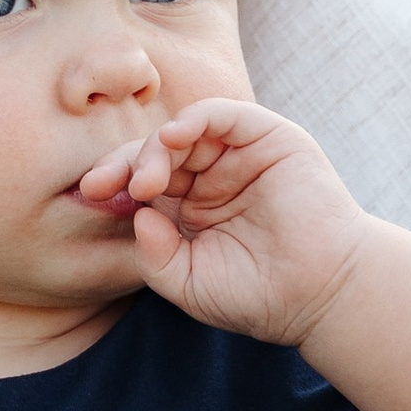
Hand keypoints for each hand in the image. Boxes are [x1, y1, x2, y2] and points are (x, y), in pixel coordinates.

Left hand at [80, 99, 366, 347]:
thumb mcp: (188, 284)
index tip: (90, 194)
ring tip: (145, 181)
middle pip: (155, 152)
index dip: (113, 181)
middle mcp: (211, 175)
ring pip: (184, 132)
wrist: (320, 296)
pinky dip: (194, 119)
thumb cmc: (257, 296)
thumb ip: (154, 255)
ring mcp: (239, 155)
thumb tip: (137, 215)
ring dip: (155, 148)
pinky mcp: (269, 138)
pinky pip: (223, 114)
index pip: (141, 180)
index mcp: (188, 207)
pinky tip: (174, 138)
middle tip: (107, 185)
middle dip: (125, 164)